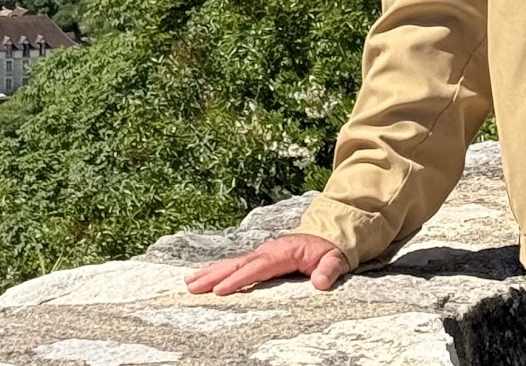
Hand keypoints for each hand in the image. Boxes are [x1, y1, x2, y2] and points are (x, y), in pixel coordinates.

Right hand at [184, 233, 348, 295]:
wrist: (329, 234)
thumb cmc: (331, 250)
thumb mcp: (337, 259)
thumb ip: (329, 270)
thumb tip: (321, 283)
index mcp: (284, 252)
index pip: (259, 267)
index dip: (239, 279)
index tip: (220, 290)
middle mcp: (268, 250)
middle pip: (238, 264)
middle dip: (214, 276)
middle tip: (192, 287)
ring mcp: (262, 253)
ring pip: (232, 264)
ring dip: (210, 273)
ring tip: (189, 283)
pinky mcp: (260, 258)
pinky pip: (236, 265)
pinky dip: (218, 271)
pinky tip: (203, 277)